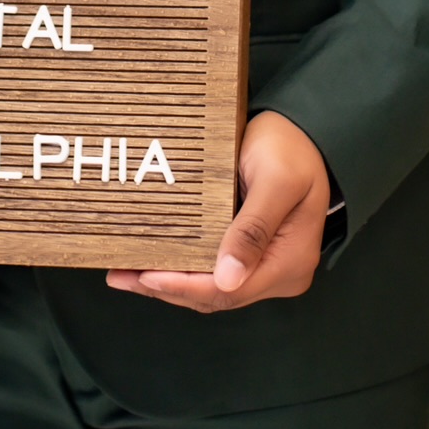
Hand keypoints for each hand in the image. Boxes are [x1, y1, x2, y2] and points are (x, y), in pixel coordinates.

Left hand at [105, 110, 329, 312]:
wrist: (307, 133)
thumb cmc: (292, 150)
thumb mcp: (275, 181)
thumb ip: (253, 228)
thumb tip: (228, 278)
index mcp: (289, 263)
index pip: (229, 290)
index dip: (184, 286)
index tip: (147, 276)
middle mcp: (279, 274)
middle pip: (216, 295)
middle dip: (167, 288)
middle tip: (121, 276)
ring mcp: (265, 267)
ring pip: (211, 288)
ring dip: (170, 283)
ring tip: (126, 273)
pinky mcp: (251, 255)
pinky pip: (213, 272)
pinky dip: (183, 270)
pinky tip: (153, 262)